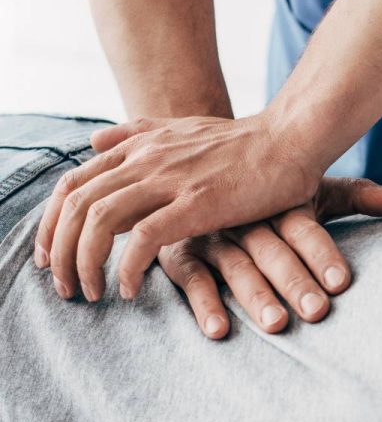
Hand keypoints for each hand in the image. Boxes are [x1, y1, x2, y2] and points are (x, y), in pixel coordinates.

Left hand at [32, 112, 332, 302]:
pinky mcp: (197, 203)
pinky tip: (130, 289)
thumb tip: (93, 142)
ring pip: (99, 221)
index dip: (52, 223)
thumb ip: (136, 135)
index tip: (52, 256)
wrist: (290, 139)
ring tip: (90, 293)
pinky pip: (143, 239)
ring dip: (85, 263)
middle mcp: (145, 159)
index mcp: (139, 146)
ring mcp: (169, 179)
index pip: (72, 185)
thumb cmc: (246, 143)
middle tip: (64, 286)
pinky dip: (129, 267)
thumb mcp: (181, 128)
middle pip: (74, 206)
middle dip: (59, 251)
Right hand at [157, 176, 381, 338]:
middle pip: (273, 250)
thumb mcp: (310, 190)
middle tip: (317, 312)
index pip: (304, 227)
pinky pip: (191, 279)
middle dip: (295, 281)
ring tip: (277, 324)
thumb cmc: (267, 191)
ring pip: (236, 267)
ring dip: (255, 296)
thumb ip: (357, 197)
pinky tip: (219, 330)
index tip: (341, 282)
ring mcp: (211, 234)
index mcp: (277, 201)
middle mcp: (245, 216)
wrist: (194, 166)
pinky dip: (203, 304)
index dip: (322, 253)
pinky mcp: (180, 253)